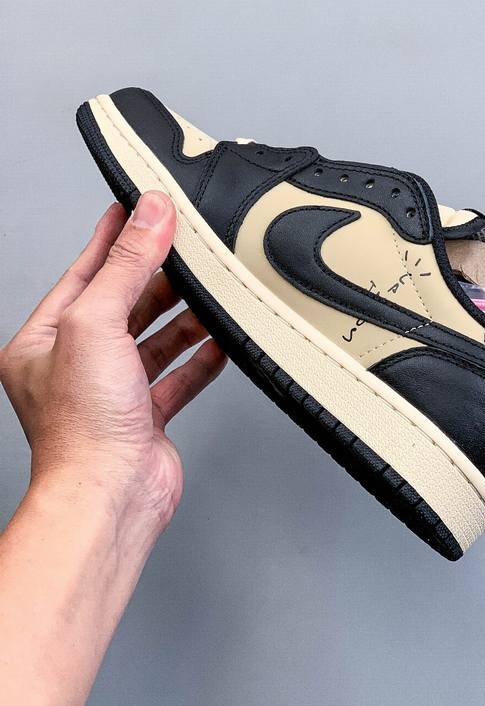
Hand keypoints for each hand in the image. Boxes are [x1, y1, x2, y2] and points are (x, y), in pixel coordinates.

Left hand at [0, 190, 226, 532]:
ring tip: (212, 292)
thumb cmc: (81, 427)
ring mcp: (112, 393)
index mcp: (44, 342)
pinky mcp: (145, 417)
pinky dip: (200, 359)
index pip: (83, 274)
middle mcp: (75, 366)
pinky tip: (220, 342)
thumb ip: (126, 267)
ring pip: (154, 342)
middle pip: (124, 306)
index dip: (111, 239)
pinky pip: (178, 378)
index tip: (135, 209)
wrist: (110, 497)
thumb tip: (148, 215)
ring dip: (184, 319)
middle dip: (158, 278)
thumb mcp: (96, 324)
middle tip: (188, 247)